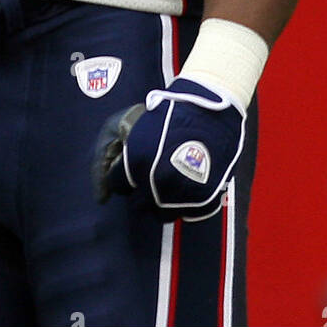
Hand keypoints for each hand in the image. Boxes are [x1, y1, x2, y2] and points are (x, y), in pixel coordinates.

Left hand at [93, 76, 245, 221]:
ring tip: (168, 186)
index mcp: (136, 161)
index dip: (121, 177)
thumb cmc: (174, 113)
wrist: (212, 112)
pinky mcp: (204, 200)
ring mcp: (181, 195)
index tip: (127, 174)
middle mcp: (156, 183)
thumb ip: (125, 150)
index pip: (118, 184)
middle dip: (140, 193)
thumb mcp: (140, 125)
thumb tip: (114, 172)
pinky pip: (188, 214)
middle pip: (139, 204)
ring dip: (162, 202)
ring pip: (163, 214)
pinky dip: (186, 205)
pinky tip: (186, 190)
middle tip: (148, 181)